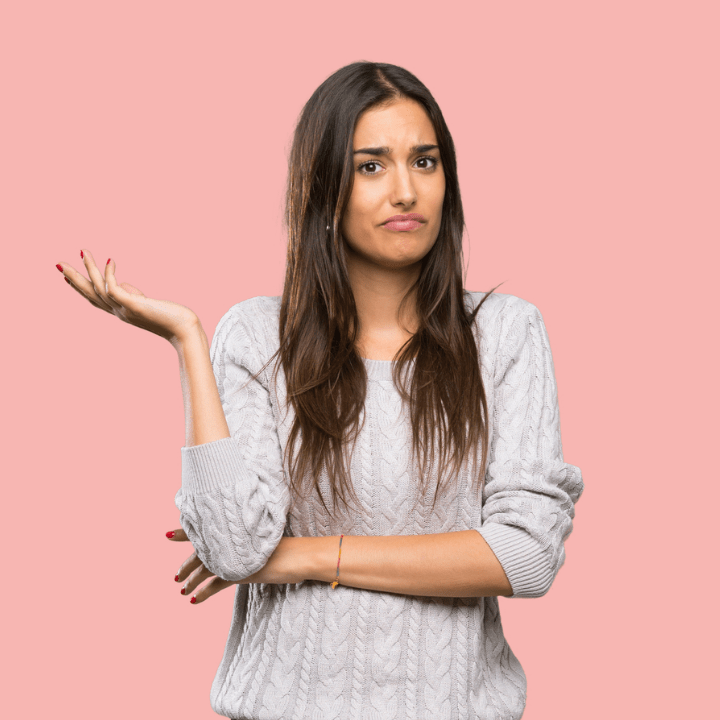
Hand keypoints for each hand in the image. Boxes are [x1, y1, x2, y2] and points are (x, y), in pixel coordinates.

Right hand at [58, 248, 200, 345]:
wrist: (185, 331)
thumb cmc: (171, 317)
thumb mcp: (146, 303)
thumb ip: (133, 294)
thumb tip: (123, 283)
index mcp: (121, 312)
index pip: (96, 299)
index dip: (81, 288)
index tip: (67, 277)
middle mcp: (119, 312)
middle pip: (91, 295)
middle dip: (75, 279)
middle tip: (59, 264)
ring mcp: (125, 309)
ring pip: (99, 288)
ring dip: (90, 269)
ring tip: (84, 251)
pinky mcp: (134, 306)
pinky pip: (114, 288)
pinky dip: (109, 274)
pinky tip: (109, 260)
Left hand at [166, 528, 309, 603]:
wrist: (300, 557)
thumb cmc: (288, 548)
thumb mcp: (265, 542)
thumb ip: (249, 543)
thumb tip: (240, 546)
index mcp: (237, 531)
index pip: (206, 528)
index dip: (185, 532)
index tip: (168, 534)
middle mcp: (232, 542)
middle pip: (200, 551)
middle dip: (186, 564)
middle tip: (175, 576)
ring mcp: (235, 557)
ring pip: (204, 568)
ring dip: (191, 579)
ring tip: (181, 588)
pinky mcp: (239, 573)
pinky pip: (214, 584)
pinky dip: (202, 593)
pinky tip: (193, 600)